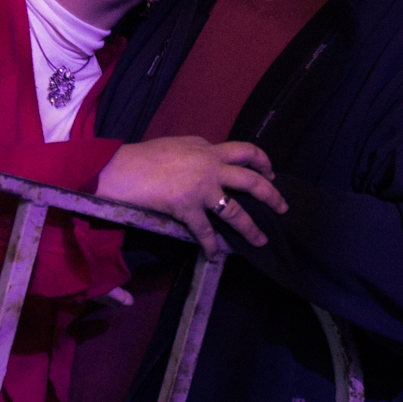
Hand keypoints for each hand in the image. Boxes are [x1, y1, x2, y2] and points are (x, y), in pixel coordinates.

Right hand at [96, 137, 284, 257]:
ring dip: (251, 228)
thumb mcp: (178, 146)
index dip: (262, 162)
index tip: (270, 173)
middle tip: (282, 206)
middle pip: (251, 178)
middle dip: (271, 194)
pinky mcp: (186, 207)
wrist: (120, 168)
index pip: (244, 151)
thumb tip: (210, 160)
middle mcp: (210, 165)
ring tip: (262, 240)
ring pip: (236, 209)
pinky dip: (212, 246)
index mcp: (207, 148)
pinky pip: (205, 231)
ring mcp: (200, 187)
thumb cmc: (144, 157)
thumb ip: (198, 153)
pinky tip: (216, 255)